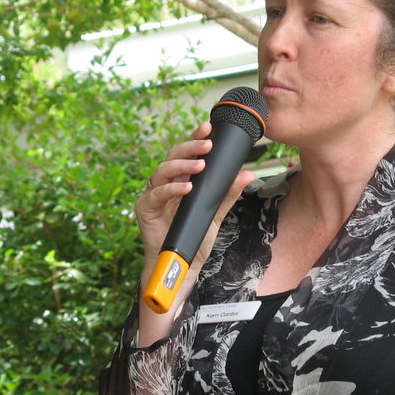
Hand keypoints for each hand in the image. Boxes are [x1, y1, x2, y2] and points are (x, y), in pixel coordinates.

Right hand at [137, 122, 256, 287]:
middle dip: (190, 147)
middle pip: (173, 156)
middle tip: (207, 144)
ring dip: (182, 165)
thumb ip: (227, 194)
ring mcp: (154, 195)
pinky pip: (156, 193)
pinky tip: (186, 187)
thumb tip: (248, 174)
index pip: (187, 155)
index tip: (208, 127)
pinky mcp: (145, 209)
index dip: (195, 139)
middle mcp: (166, 184)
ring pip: (163, 170)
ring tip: (200, 165)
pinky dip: (171, 188)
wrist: (183, 266)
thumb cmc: (195, 238)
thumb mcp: (216, 214)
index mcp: (181, 181)